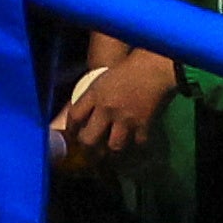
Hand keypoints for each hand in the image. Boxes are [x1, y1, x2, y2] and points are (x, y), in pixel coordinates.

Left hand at [49, 45, 179, 164]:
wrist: (153, 69)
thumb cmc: (126, 71)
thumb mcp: (101, 81)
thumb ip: (91, 99)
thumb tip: (82, 117)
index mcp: (95, 94)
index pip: (74, 117)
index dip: (70, 130)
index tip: (71, 136)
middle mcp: (107, 109)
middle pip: (89, 139)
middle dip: (87, 148)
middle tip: (89, 151)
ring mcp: (125, 119)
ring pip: (113, 147)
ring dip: (110, 153)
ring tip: (109, 153)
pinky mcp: (143, 126)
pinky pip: (136, 144)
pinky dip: (134, 146)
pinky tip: (131, 145)